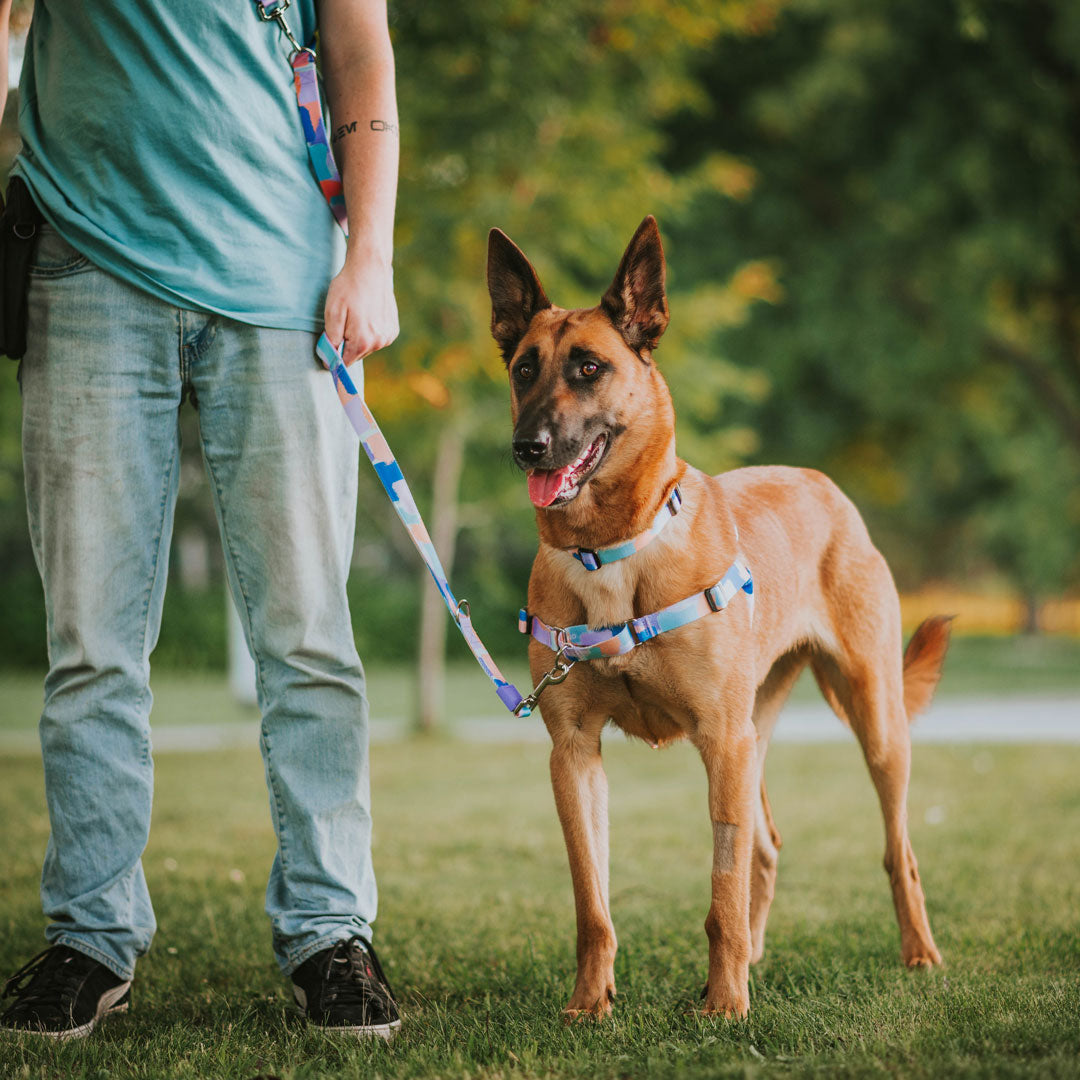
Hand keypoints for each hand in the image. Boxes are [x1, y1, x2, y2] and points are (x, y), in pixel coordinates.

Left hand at [323, 248, 398, 365]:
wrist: (370, 268)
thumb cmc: (348, 288)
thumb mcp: (332, 312)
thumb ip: (331, 340)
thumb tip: (330, 360)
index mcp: (363, 342)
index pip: (344, 363)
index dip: (334, 356)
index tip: (328, 345)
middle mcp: (379, 343)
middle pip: (356, 355)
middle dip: (347, 345)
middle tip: (342, 322)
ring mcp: (388, 336)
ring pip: (367, 347)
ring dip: (358, 338)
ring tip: (355, 316)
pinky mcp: (393, 329)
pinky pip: (377, 339)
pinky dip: (370, 332)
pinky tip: (366, 315)